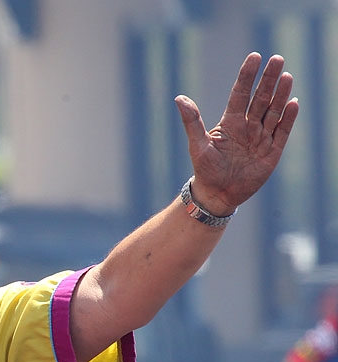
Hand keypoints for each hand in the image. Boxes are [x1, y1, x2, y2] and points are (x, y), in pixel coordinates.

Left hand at [175, 52, 298, 215]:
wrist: (218, 194)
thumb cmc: (205, 169)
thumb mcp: (197, 145)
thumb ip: (192, 121)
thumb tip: (179, 98)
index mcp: (230, 122)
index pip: (241, 93)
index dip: (247, 76)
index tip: (255, 56)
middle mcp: (248, 126)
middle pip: (261, 98)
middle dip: (268, 79)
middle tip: (277, 58)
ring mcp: (261, 137)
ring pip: (273, 111)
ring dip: (280, 94)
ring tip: (286, 76)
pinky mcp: (272, 151)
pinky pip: (282, 131)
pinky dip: (288, 118)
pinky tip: (293, 102)